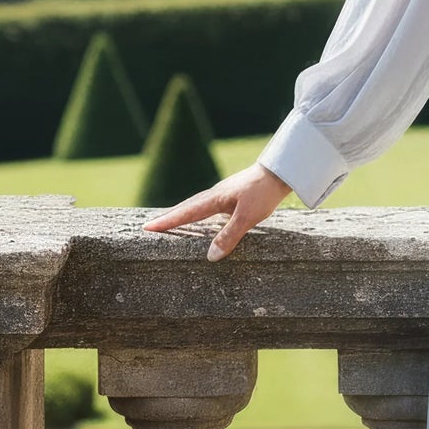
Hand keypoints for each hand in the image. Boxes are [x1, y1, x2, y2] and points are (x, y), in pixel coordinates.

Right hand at [141, 162, 295, 261]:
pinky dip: (198, 211)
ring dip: (182, 213)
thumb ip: (229, 236)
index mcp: (214, 200)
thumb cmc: (264, 193)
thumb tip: (210, 256)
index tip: (147, 228)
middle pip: (186, 207)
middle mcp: (215, 195)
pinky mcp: (233, 194)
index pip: (185, 213)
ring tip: (170, 222)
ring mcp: (223, 194)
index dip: (167, 222)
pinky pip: (208, 205)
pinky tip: (203, 217)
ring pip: (197, 205)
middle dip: (168, 218)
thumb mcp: (247, 218)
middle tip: (150, 226)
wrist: (281, 172)